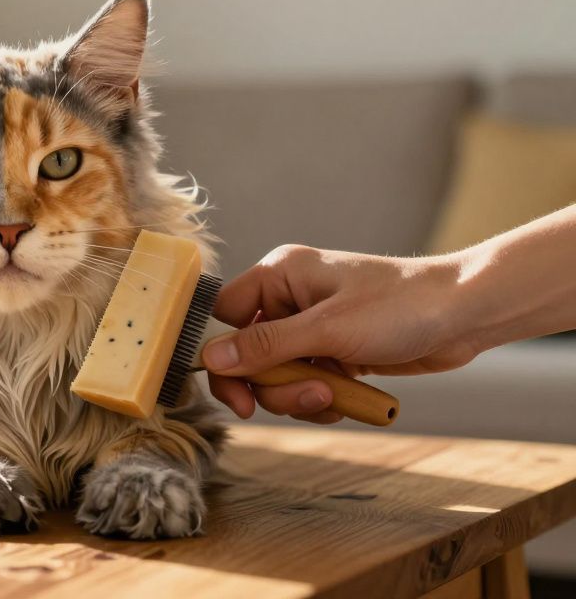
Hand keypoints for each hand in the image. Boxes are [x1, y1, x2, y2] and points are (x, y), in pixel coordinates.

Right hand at [203, 245, 476, 422]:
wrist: (464, 315)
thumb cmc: (401, 306)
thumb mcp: (327, 330)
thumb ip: (266, 347)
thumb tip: (210, 360)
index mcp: (279, 275)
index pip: (224, 317)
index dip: (225, 355)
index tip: (241, 392)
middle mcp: (289, 299)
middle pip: (249, 355)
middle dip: (275, 385)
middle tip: (308, 396)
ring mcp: (311, 327)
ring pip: (277, 376)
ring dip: (301, 395)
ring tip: (336, 394)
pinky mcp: (332, 352)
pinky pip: (305, 384)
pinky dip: (321, 399)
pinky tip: (347, 398)